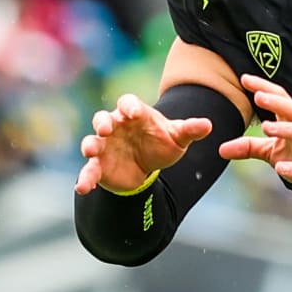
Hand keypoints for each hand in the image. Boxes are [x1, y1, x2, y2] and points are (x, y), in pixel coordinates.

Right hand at [75, 93, 212, 193]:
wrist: (149, 165)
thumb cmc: (161, 142)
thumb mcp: (178, 137)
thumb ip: (190, 130)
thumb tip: (209, 125)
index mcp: (134, 113)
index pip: (128, 103)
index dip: (129, 106)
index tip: (133, 112)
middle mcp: (115, 127)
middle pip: (103, 118)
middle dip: (103, 122)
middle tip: (105, 128)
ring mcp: (104, 146)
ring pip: (92, 141)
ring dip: (90, 145)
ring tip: (90, 150)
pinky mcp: (99, 166)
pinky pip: (89, 170)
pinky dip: (85, 178)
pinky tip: (82, 188)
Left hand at [218, 74, 291, 212]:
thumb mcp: (276, 153)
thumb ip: (251, 148)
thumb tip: (221, 149)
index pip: (283, 100)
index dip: (266, 88)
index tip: (245, 79)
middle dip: (278, 102)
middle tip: (258, 95)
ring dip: (287, 129)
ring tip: (267, 127)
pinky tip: (280, 169)